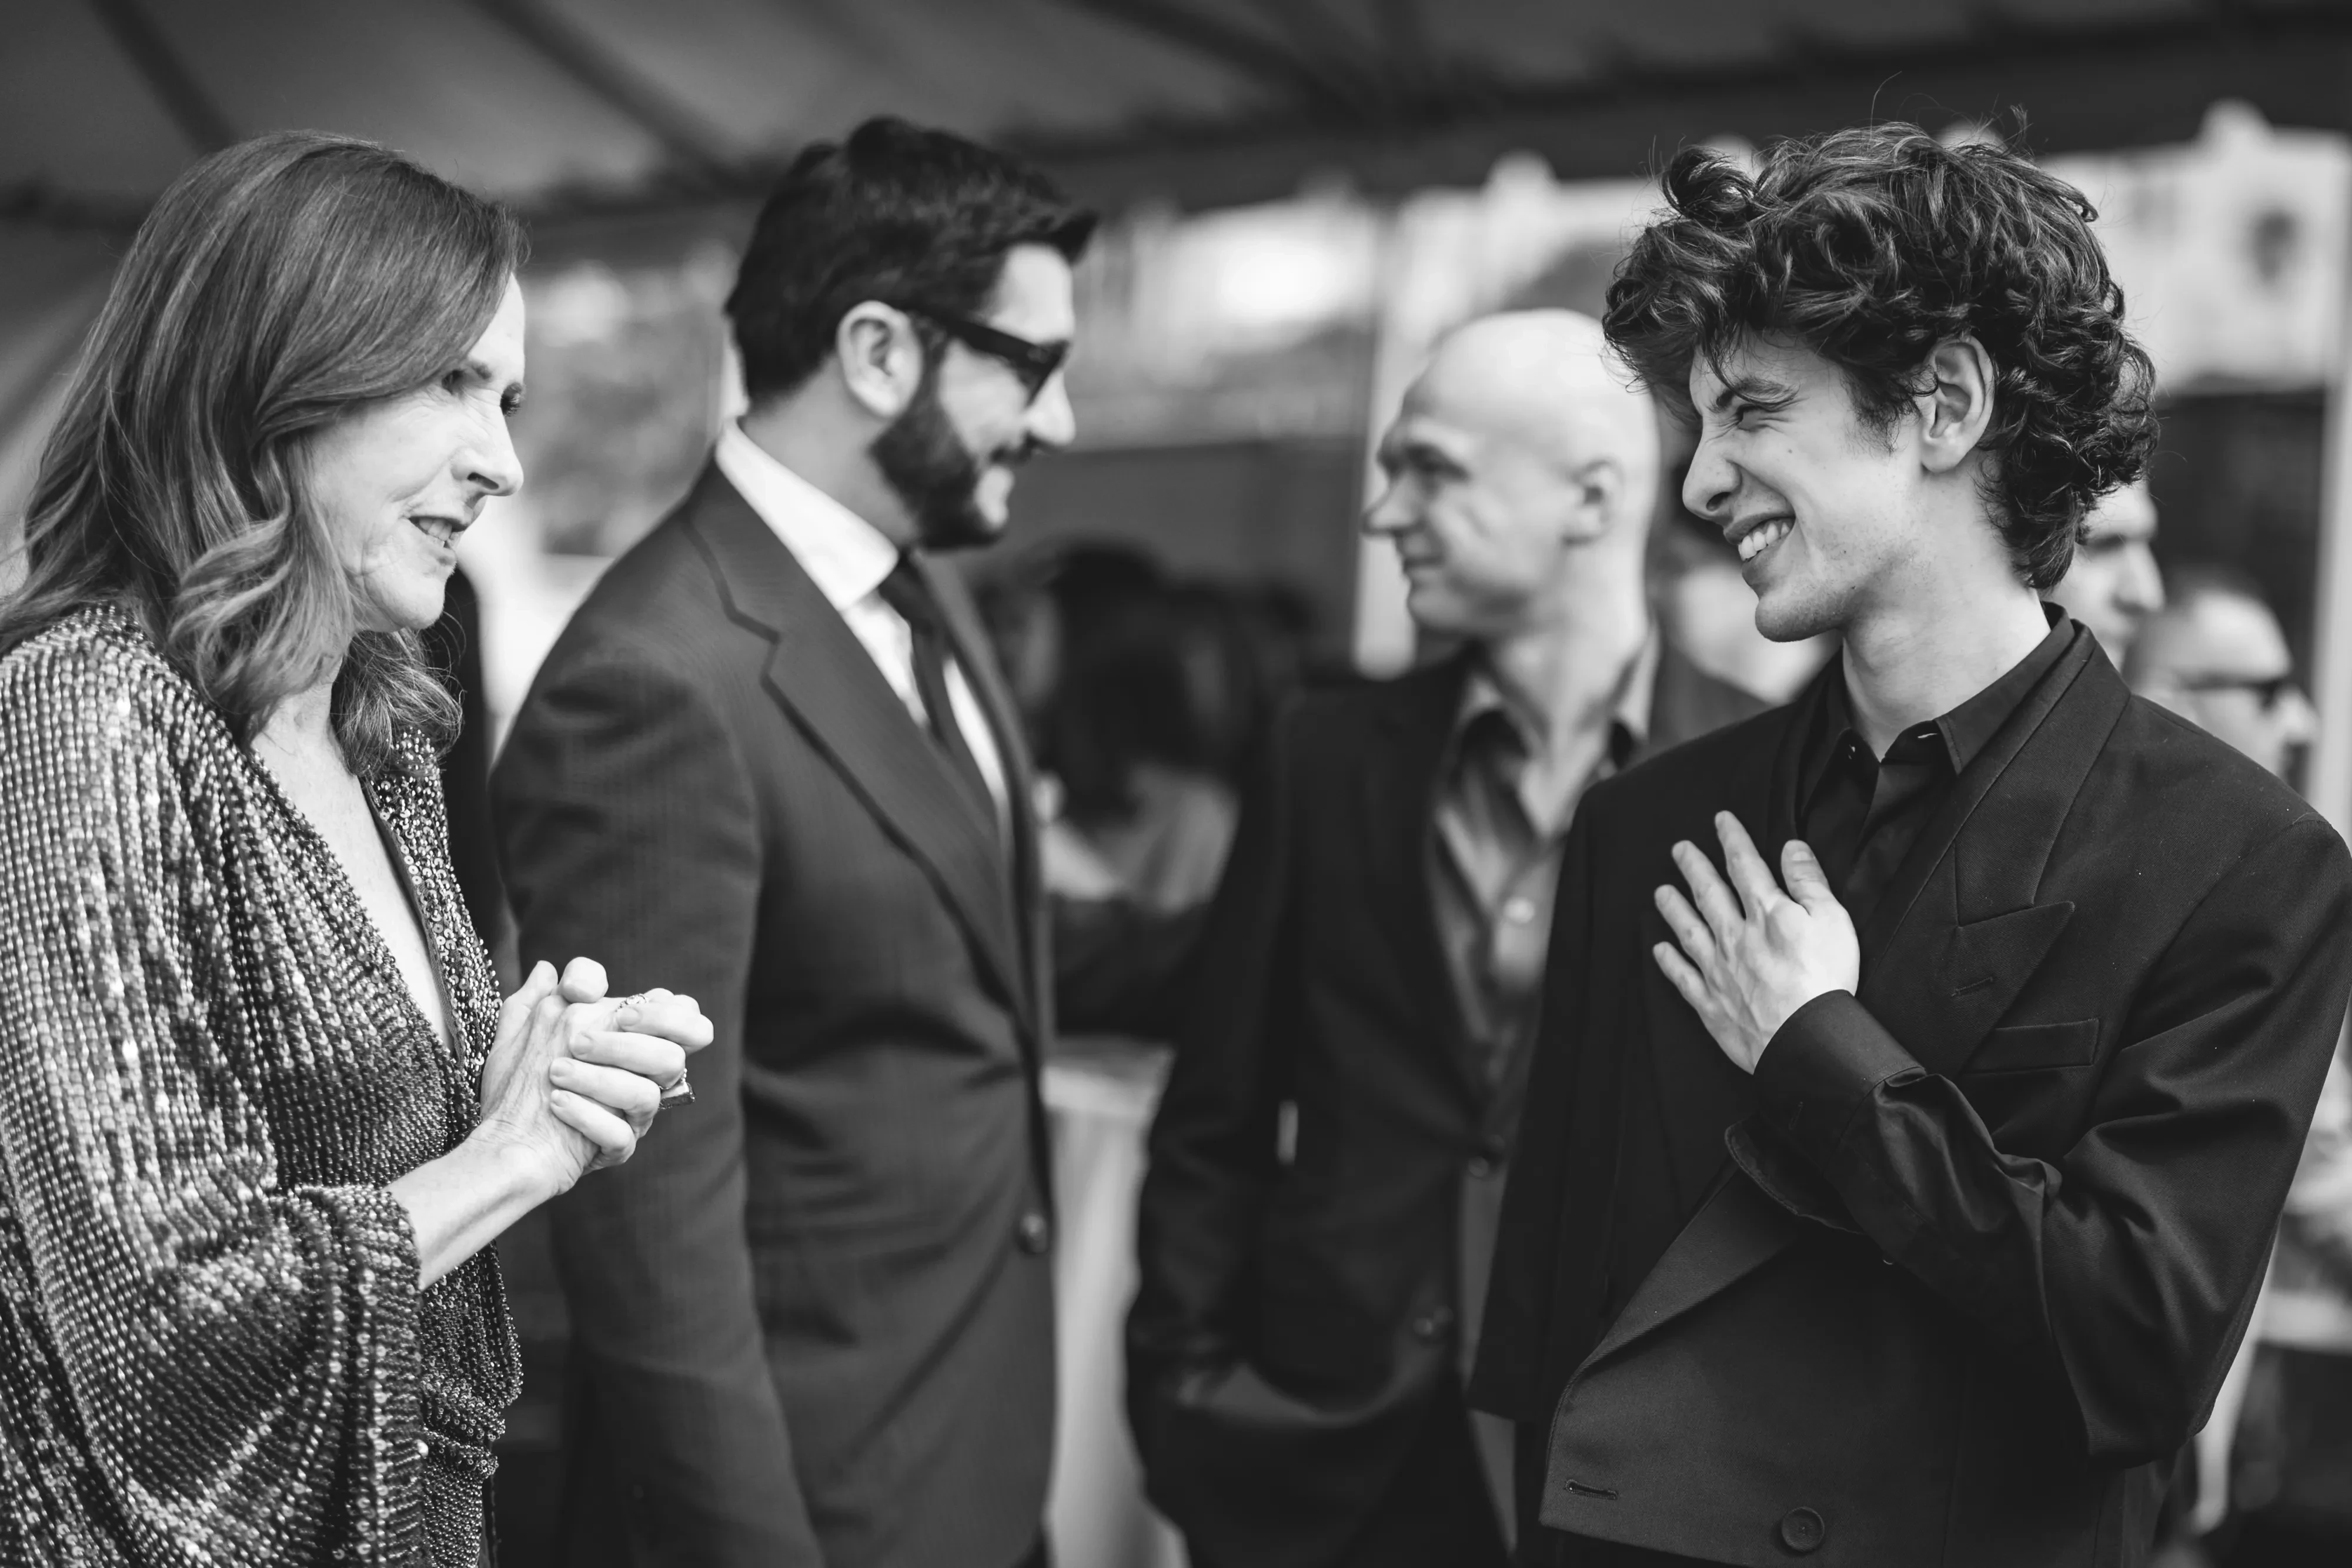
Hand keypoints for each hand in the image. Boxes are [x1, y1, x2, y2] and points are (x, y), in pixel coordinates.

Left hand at [473, 958, 714, 1196]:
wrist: (501, 1142)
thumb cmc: (517, 1084)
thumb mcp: (521, 1033)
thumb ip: (540, 997)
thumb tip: (548, 968)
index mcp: (632, 1043)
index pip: (684, 1017)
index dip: (665, 1013)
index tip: (618, 1015)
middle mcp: (640, 1079)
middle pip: (673, 1056)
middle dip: (627, 1046)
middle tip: (578, 1043)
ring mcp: (630, 1117)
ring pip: (647, 1096)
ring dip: (600, 1079)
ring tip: (555, 1073)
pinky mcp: (615, 1149)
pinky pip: (621, 1137)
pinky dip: (588, 1117)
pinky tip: (557, 1103)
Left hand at [1652, 813, 1858, 1072]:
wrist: (1806, 1040)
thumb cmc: (1826, 980)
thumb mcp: (1832, 921)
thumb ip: (1809, 882)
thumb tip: (1791, 848)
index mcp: (1766, 914)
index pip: (1744, 866)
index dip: (1732, 839)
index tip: (1720, 820)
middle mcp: (1735, 937)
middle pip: (1709, 893)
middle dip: (1694, 867)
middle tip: (1679, 849)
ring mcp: (1720, 970)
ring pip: (1689, 930)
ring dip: (1674, 909)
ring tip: (1661, 892)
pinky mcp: (1712, 1003)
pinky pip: (1684, 978)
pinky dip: (1670, 963)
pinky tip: (1660, 950)